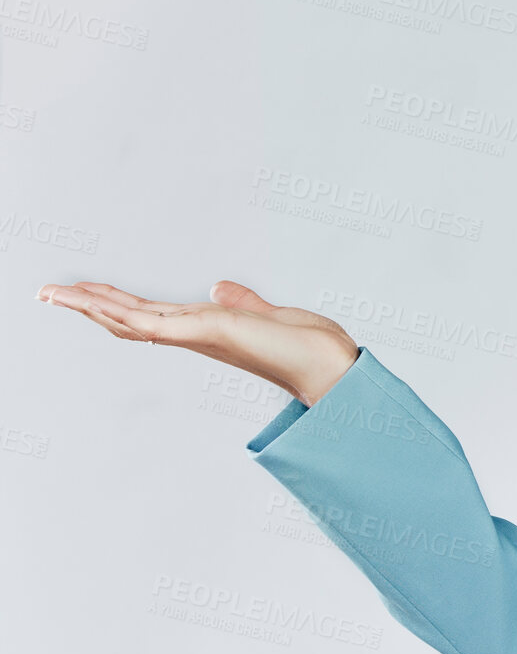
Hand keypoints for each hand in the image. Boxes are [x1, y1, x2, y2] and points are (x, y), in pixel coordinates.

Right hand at [35, 279, 360, 406]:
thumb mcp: (265, 314)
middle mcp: (195, 335)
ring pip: (131, 321)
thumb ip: (240, 302)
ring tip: (52, 293)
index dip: (115, 304)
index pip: (150, 315)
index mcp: (205, 329)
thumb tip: (219, 288)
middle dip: (88, 305)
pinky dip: (121, 313)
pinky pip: (152, 324)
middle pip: (129, 319)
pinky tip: (93, 303)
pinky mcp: (206, 333)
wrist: (330, 366)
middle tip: (48, 292)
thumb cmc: (306, 346)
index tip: (86, 292)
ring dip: (90, 306)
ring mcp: (197, 335)